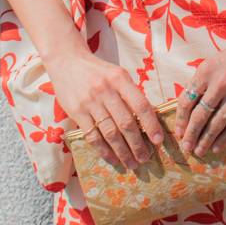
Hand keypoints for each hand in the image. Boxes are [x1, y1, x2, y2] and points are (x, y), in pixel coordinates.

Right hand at [47, 49, 164, 172]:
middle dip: (137, 144)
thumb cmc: (98, 71)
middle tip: (145, 159)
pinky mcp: (76, 112)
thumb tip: (148, 119)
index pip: (140, 105)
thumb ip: (130, 93)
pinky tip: (112, 158)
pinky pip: (92, 135)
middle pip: (126, 123)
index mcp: (120, 79)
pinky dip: (103, 150)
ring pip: (110, 132)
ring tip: (131, 163)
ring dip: (122, 151)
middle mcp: (106, 90)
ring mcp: (90, 102)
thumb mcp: (117, 74)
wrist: (67, 61)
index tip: (158, 140)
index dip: (151, 124)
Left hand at [174, 37, 225, 159]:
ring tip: (200, 151)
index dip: (181, 119)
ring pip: (217, 123)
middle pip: (200, 115)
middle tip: (186, 147)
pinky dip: (225, 138)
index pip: (187, 100)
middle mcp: (220, 83)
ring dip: (206, 140)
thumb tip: (187, 108)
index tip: (179, 132)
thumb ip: (201, 83)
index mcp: (205, 72)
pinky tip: (218, 147)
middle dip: (191, 135)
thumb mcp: (213, 63)